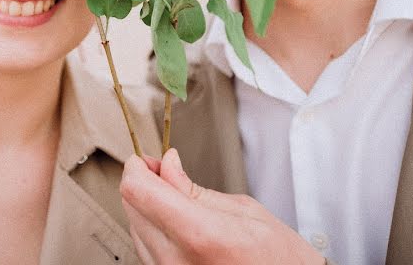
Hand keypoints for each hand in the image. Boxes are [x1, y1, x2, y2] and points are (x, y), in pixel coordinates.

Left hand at [120, 149, 324, 264]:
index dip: (137, 168)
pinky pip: (145, 249)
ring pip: (135, 228)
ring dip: (147, 207)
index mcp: (200, 234)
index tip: (146, 158)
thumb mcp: (245, 210)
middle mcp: (177, 260)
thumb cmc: (280, 259)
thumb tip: (167, 164)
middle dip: (143, 182)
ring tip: (174, 197)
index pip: (139, 192)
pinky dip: (153, 229)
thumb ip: (195, 188)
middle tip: (163, 171)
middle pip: (132, 207)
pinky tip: (173, 221)